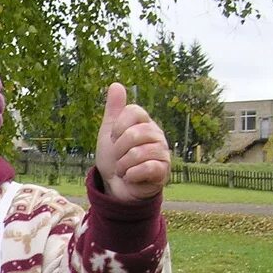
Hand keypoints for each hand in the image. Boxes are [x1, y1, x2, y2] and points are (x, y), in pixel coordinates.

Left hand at [94, 82, 169, 201]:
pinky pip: (145, 168)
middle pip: (133, 134)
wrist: (116, 187)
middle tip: (118, 158)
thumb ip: (113, 110)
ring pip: (137, 153)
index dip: (117, 127)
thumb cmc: (114, 159)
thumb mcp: (109, 133)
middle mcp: (157, 135)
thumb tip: (116, 84)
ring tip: (124, 169)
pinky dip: (131, 175)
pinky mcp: (163, 171)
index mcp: (145, 122)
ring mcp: (162, 153)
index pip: (133, 111)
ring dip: (122, 166)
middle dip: (118, 150)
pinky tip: (131, 177)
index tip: (114, 138)